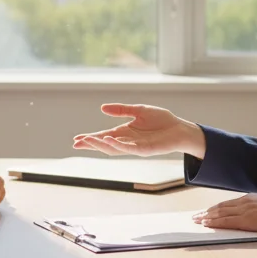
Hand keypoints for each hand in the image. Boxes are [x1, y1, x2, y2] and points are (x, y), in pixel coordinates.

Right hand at [72, 103, 207, 158]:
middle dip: (90, 144)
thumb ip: (121, 109)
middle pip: (105, 144)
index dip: (91, 138)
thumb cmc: (162, 120)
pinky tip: (107, 140)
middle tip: (76, 143)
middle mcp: (127, 141)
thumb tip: (102, 108)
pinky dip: (116, 145)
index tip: (77, 139)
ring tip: (87, 141)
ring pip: (113, 148)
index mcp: (125, 132)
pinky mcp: (144, 150)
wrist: (180, 128)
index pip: (103, 136)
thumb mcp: (139, 110)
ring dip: (100, 145)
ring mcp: (135, 147)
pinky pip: (127, 148)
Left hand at [192, 194, 256, 233]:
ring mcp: (244, 211)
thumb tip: (250, 214)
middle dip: (206, 212)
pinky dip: (215, 222)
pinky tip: (207, 224)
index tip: (205, 211)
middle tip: (195, 216)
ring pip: (220, 213)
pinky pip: (226, 221)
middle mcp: (243, 203)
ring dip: (207, 217)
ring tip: (197, 220)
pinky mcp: (246, 220)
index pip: (227, 204)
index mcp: (248, 199)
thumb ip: (255, 208)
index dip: (214, 208)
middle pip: (220, 207)